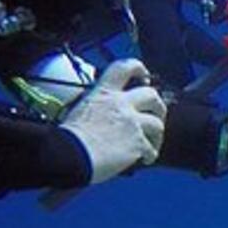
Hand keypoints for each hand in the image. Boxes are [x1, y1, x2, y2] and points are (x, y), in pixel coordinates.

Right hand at [60, 59, 166, 183]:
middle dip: (158, 106)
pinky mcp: (138, 143)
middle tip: (156, 115)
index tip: (145, 77)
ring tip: (151, 144)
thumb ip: (100, 105)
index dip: (138, 68)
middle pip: (152, 96)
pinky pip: (151, 149)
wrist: (69, 156)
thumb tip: (108, 113)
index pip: (124, 68)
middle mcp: (121, 104)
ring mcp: (132, 123)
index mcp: (104, 93)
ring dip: (157, 135)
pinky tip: (145, 159)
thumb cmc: (69, 137)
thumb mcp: (82, 109)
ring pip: (157, 124)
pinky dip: (150, 155)